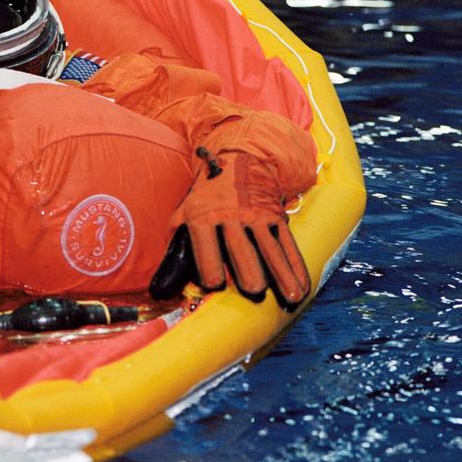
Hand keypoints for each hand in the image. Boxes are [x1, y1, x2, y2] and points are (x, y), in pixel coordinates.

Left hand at [149, 151, 309, 306]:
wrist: (235, 162)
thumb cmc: (204, 200)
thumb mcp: (183, 217)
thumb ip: (174, 254)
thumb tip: (160, 292)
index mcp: (203, 218)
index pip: (206, 251)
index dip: (210, 272)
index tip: (215, 286)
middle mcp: (231, 217)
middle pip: (243, 251)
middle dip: (249, 273)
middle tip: (254, 291)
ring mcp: (257, 217)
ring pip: (271, 251)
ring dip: (282, 276)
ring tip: (291, 299)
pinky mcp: (276, 217)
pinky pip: (288, 245)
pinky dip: (296, 268)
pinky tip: (301, 288)